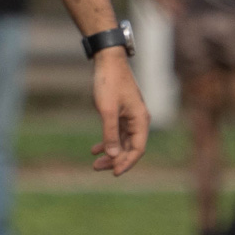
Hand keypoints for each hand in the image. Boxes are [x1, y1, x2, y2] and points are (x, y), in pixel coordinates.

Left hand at [89, 49, 148, 175]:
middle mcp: (138, 120)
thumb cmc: (109, 83)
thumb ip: (110, 133)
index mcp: (140, 120)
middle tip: (96, 168)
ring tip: (94, 163)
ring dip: (110, 153)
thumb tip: (113, 155)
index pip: (138, 148)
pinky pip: (116, 133)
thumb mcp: (107, 110)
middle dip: (115, 160)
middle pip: (129, 147)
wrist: (107, 62)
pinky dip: (107, 142)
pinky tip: (95, 149)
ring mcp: (130, 117)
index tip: (114, 173)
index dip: (127, 162)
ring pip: (122, 142)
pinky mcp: (121, 113)